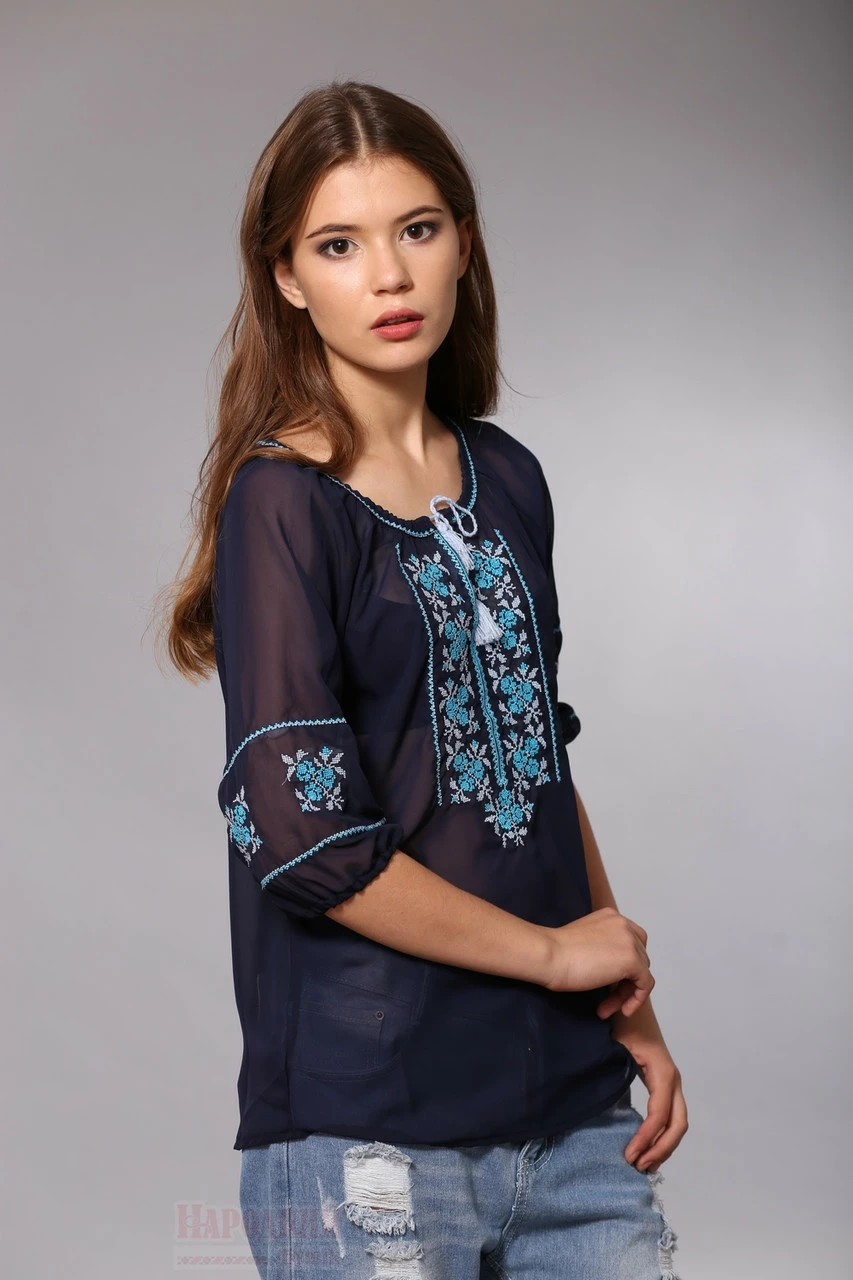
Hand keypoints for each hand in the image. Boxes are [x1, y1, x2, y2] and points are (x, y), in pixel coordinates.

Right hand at [544, 906, 654, 1016]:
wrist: (549, 955)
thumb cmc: (556, 952)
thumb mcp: (584, 941)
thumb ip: (602, 946)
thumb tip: (612, 968)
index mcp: (611, 917)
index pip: (630, 942)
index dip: (624, 965)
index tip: (608, 982)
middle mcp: (624, 924)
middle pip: (638, 958)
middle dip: (625, 981)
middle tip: (607, 999)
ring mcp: (629, 941)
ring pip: (641, 973)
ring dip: (625, 993)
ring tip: (606, 1008)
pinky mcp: (632, 960)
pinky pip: (645, 984)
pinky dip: (636, 999)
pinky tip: (622, 1010)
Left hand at [614, 1025, 687, 1172]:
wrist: (632, 999)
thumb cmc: (623, 1019)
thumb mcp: (616, 1042)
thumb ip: (614, 1068)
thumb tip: (602, 1098)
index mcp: (663, 1071)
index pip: (659, 1114)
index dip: (646, 1137)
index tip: (629, 1155)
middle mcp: (672, 1078)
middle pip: (677, 1124)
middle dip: (660, 1149)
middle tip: (638, 1165)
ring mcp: (671, 1081)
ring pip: (677, 1122)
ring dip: (664, 1146)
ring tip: (643, 1164)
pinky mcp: (664, 1082)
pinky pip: (670, 1114)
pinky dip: (663, 1134)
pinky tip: (648, 1146)